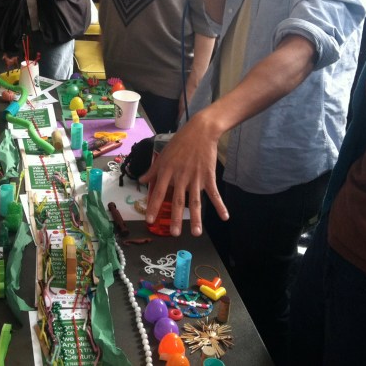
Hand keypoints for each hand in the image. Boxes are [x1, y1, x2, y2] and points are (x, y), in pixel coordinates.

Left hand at [139, 111, 228, 235]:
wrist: (200, 132)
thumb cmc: (180, 143)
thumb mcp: (163, 155)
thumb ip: (153, 170)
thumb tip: (141, 180)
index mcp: (167, 171)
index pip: (158, 192)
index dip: (154, 207)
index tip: (150, 220)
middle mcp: (180, 177)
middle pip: (178, 201)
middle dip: (176, 218)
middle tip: (174, 234)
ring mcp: (195, 178)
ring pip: (195, 201)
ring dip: (196, 218)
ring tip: (196, 233)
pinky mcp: (208, 177)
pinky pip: (214, 194)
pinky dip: (220, 205)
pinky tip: (225, 217)